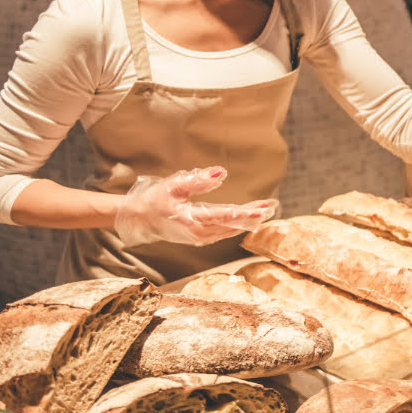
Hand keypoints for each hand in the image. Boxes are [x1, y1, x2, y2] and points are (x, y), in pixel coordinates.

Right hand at [114, 166, 278, 246]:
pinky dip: (238, 226)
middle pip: (233, 225)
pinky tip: (249, 220)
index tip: (264, 208)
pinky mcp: (200, 239)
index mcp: (194, 219)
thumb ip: (198, 180)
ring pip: (230, 231)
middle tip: (273, 206)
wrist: (138, 219)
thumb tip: (220, 173)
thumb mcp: (174, 186)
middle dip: (254, 216)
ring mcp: (201, 239)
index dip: (247, 212)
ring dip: (248, 221)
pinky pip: (224, 233)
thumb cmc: (155, 199)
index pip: (226, 216)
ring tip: (267, 210)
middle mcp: (200, 233)